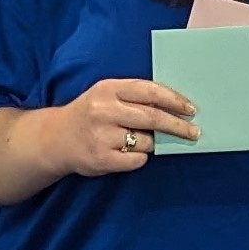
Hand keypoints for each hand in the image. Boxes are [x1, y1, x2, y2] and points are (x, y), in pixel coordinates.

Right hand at [44, 77, 198, 177]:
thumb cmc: (89, 114)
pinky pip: (137, 160)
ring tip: (135, 140)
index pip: (150, 91)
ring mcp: (101, 136)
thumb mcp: (106, 95)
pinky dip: (138, 157)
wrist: (54, 139)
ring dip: (150, 143)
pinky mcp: (101, 159)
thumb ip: (134, 96)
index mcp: (108, 89)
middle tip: (194, 132)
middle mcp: (104, 110)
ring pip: (146, 141)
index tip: (191, 109)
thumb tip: (175, 107)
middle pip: (153, 117)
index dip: (174, 100)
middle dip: (178, 126)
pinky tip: (125, 153)